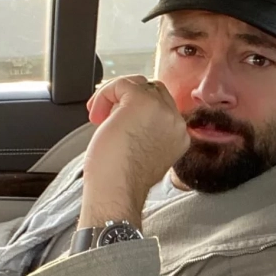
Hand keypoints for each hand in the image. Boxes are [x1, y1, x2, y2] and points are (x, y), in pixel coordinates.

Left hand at [79, 75, 189, 226]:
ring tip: (100, 117)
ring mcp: (161, 110)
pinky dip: (104, 95)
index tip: (120, 124)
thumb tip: (130, 116)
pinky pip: (122, 84)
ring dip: (115, 96)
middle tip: (106, 117)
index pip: (163, 107)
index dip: (136, 111)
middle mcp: (175, 121)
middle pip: (153, 90)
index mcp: (179, 136)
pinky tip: (97, 116)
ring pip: (138, 84)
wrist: (116, 191)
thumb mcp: (145, 153)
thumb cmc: (122, 180)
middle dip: (127, 100)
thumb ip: (148, 132)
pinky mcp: (141, 102)